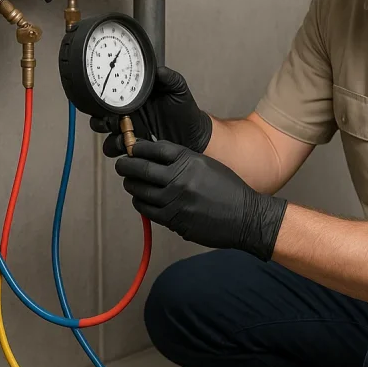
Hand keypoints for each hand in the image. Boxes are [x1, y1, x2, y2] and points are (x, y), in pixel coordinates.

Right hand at [90, 66, 211, 156]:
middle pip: (101, 119)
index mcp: (133, 100)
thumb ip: (169, 78)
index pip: (108, 99)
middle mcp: (128, 117)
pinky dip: (124, 155)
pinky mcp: (137, 151)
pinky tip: (135, 152)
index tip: (108, 106)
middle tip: (115, 123)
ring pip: (108, 140)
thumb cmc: (185, 110)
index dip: (103, 102)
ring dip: (112, 141)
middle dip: (102, 123)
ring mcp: (131, 135)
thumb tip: (158, 70)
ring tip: (126, 141)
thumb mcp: (178, 89)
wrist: (195, 134)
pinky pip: (121, 155)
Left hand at [115, 140, 287, 260]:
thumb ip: (182, 161)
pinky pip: (146, 209)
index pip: (154, 148)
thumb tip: (154, 158)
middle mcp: (179, 178)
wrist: (245, 217)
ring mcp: (174, 200)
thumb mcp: (206, 165)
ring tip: (131, 182)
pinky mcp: (173, 219)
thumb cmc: (228, 189)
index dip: (138, 147)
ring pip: (139, 189)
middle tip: (122, 165)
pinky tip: (142, 199)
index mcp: (189, 160)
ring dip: (131, 185)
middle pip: (140, 168)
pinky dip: (140, 202)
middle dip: (126, 165)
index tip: (132, 147)